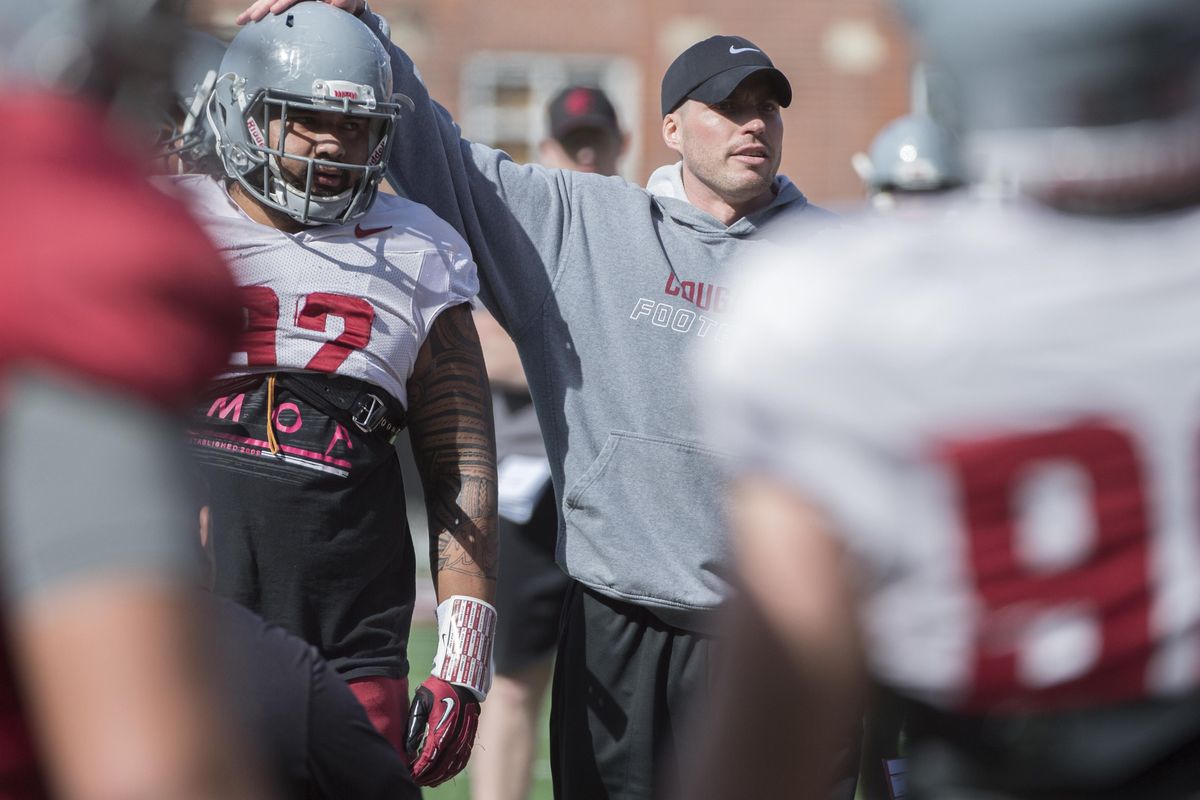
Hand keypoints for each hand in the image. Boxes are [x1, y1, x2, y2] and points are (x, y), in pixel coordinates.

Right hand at [236, 0, 364, 24]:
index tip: (273, 10)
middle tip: (250, 18)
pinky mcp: (286, 0)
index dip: (283, 1)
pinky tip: (247, 19)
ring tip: (241, 21)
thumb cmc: (346, 1)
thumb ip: (343, 1)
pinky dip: (257, 10)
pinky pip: (269, 3)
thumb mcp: (348, 1)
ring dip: (253, 9)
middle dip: (261, 6)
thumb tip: (337, 3)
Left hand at [404, 676, 479, 786]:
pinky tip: (445, 773)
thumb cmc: (437, 689)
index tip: (409, 774)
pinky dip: (454, 769)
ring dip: (441, 776)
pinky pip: (463, 758)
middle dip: (428, 776)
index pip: (429, 756)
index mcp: (442, 728)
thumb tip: (408, 750)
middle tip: (416, 780)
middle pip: (442, 765)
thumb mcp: (420, 704)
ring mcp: (465, 737)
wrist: (462, 679)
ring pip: (454, 765)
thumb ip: (413, 727)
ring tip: (429, 780)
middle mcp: (456, 735)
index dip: (419, 769)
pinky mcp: (470, 736)